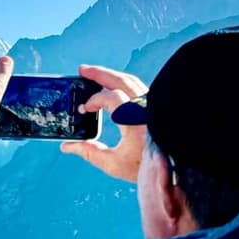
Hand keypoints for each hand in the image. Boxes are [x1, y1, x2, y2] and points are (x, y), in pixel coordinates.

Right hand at [59, 64, 148, 181]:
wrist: (170, 169)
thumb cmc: (145, 168)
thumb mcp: (114, 164)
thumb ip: (89, 152)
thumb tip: (68, 146)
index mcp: (135, 122)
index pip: (111, 98)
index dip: (94, 100)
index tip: (84, 109)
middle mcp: (146, 109)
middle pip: (121, 80)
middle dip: (99, 73)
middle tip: (82, 70)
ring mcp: (152, 105)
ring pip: (130, 81)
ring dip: (110, 75)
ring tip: (93, 73)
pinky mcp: (155, 106)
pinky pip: (137, 87)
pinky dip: (121, 82)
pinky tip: (111, 84)